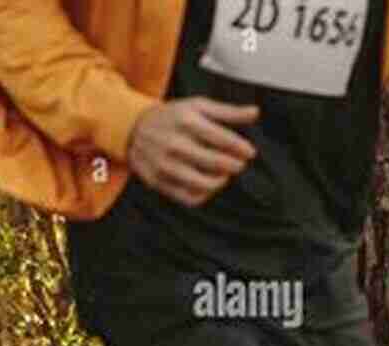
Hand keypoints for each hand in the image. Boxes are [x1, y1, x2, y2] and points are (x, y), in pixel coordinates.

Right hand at [127, 97, 258, 207]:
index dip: (241, 148)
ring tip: (224, 176)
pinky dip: (203, 195)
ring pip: (202, 183)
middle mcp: (175, 144)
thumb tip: (256, 113)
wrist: (132, 129)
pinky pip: (186, 197)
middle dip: (234, 165)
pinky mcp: (158, 182)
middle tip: (239, 164)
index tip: (249, 152)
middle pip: (214, 162)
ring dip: (220, 181)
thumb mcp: (197, 106)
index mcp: (187, 122)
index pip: (222, 139)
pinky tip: (208, 185)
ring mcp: (165, 165)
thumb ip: (227, 111)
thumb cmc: (172, 117)